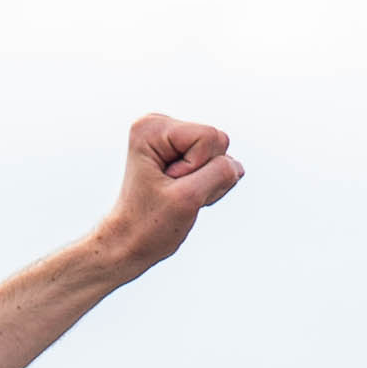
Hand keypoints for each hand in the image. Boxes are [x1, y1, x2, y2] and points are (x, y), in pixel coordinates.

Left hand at [99, 111, 240, 269]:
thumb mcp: (188, 198)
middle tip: (175, 192)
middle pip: (218, 140)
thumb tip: (237, 166)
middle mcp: (160, 125)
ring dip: (207, 182)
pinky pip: (218, 163)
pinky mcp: (183, 153)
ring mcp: (172, 138)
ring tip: (178, 195)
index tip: (169, 185)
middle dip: (205, 173)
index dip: (198, 168)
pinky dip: (207, 184)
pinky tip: (185, 194)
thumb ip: (220, 173)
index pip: (210, 136)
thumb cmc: (149, 224)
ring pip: (220, 154)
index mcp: (152, 127)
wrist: (129, 242)